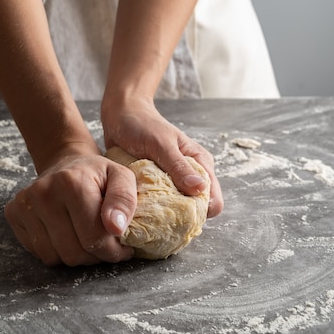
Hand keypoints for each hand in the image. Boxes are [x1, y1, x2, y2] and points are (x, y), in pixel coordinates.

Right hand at [5, 143, 136, 266]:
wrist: (66, 161)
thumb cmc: (97, 174)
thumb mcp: (121, 177)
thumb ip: (124, 201)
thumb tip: (116, 228)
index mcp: (72, 183)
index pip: (94, 238)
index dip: (113, 251)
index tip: (122, 247)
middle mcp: (43, 193)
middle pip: (73, 252)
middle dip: (94, 255)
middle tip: (103, 242)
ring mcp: (25, 204)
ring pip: (54, 257)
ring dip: (75, 255)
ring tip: (85, 237)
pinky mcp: (14, 213)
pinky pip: (38, 252)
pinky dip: (56, 250)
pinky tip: (66, 233)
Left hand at [101, 95, 223, 217]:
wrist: (120, 116)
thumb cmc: (142, 125)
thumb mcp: (161, 144)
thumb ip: (179, 166)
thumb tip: (200, 189)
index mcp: (201, 164)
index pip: (213, 201)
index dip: (200, 213)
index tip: (177, 216)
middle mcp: (192, 176)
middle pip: (197, 211)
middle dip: (182, 218)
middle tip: (159, 218)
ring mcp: (174, 183)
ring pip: (178, 212)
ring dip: (165, 216)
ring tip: (148, 214)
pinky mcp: (158, 187)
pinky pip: (160, 207)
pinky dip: (152, 211)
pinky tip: (139, 211)